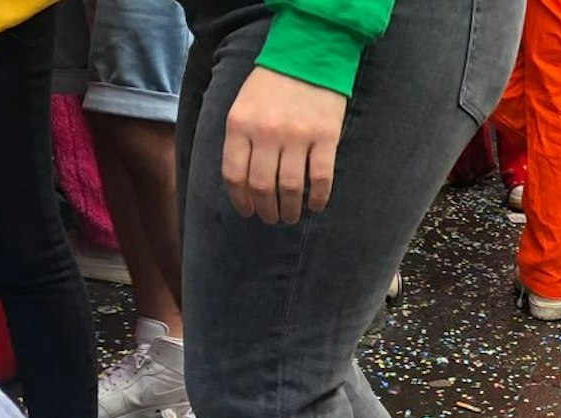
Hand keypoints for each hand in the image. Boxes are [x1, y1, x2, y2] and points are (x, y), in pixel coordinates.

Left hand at [221, 67, 348, 222]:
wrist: (308, 56)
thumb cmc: (272, 84)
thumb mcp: (243, 106)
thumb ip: (240, 139)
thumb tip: (243, 183)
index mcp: (240, 125)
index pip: (235, 175)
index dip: (240, 201)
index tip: (248, 212)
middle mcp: (266, 133)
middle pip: (261, 186)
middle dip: (265, 210)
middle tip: (271, 218)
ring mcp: (297, 136)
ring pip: (290, 187)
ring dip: (289, 209)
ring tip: (291, 217)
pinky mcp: (325, 138)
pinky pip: (320, 178)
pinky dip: (318, 198)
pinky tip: (316, 206)